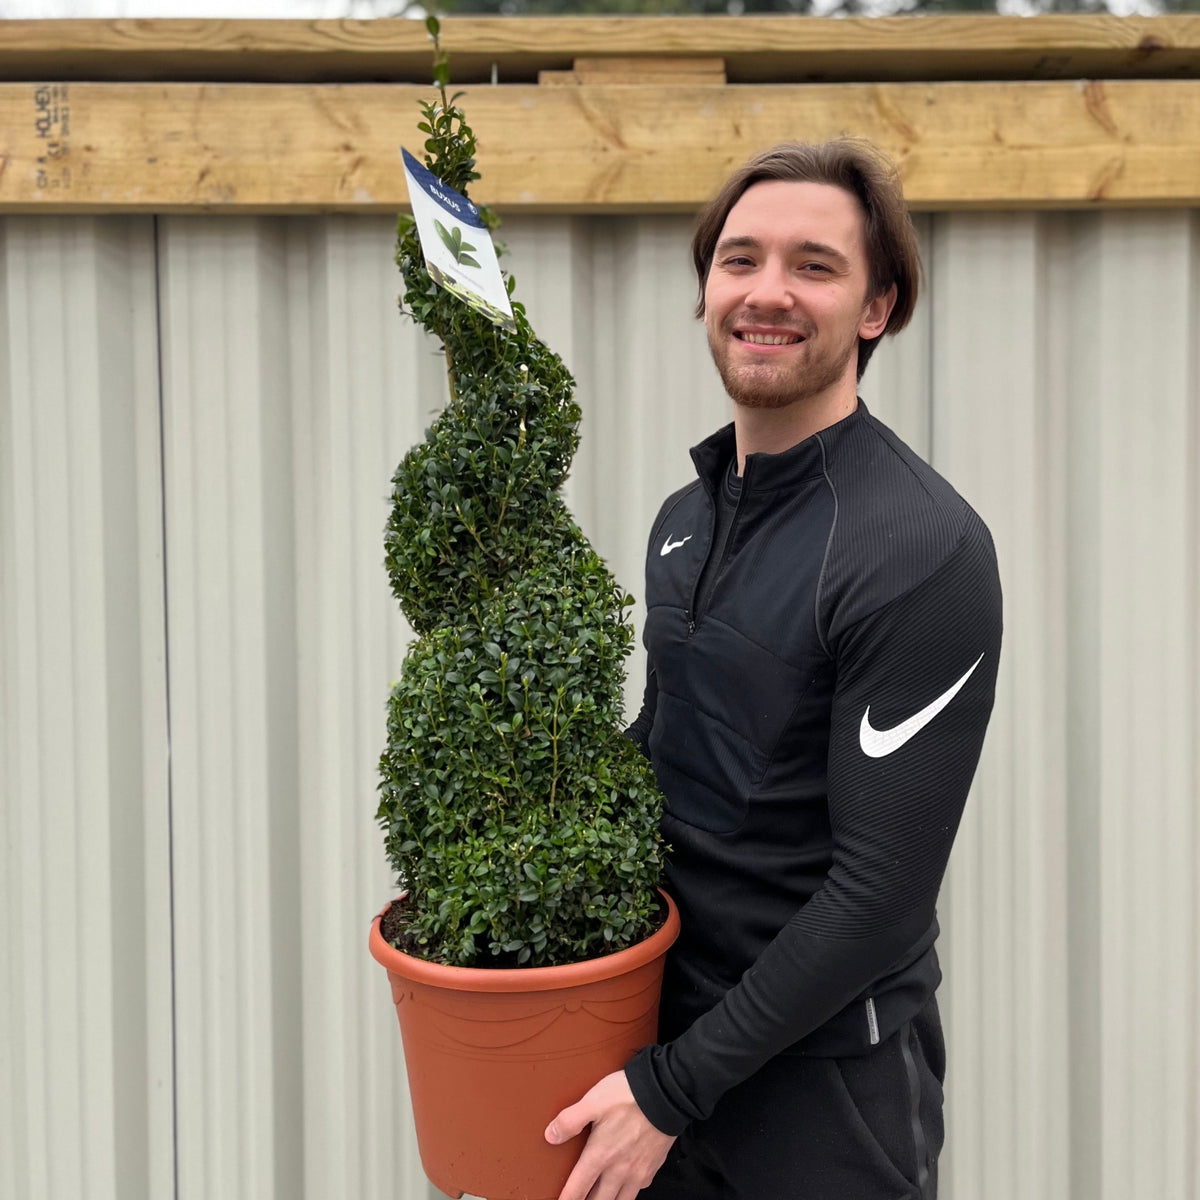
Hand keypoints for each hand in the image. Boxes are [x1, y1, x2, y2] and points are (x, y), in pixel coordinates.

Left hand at [545, 1070, 675, 1199]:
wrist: (667, 1094)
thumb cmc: (629, 1095)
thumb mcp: (593, 1100)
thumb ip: (570, 1120)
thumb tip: (550, 1136)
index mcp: (599, 1155)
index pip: (577, 1189)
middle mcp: (618, 1169)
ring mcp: (637, 1171)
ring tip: (601, 1199)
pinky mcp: (653, 1167)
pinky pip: (639, 1189)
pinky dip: (630, 1191)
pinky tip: (626, 1185)